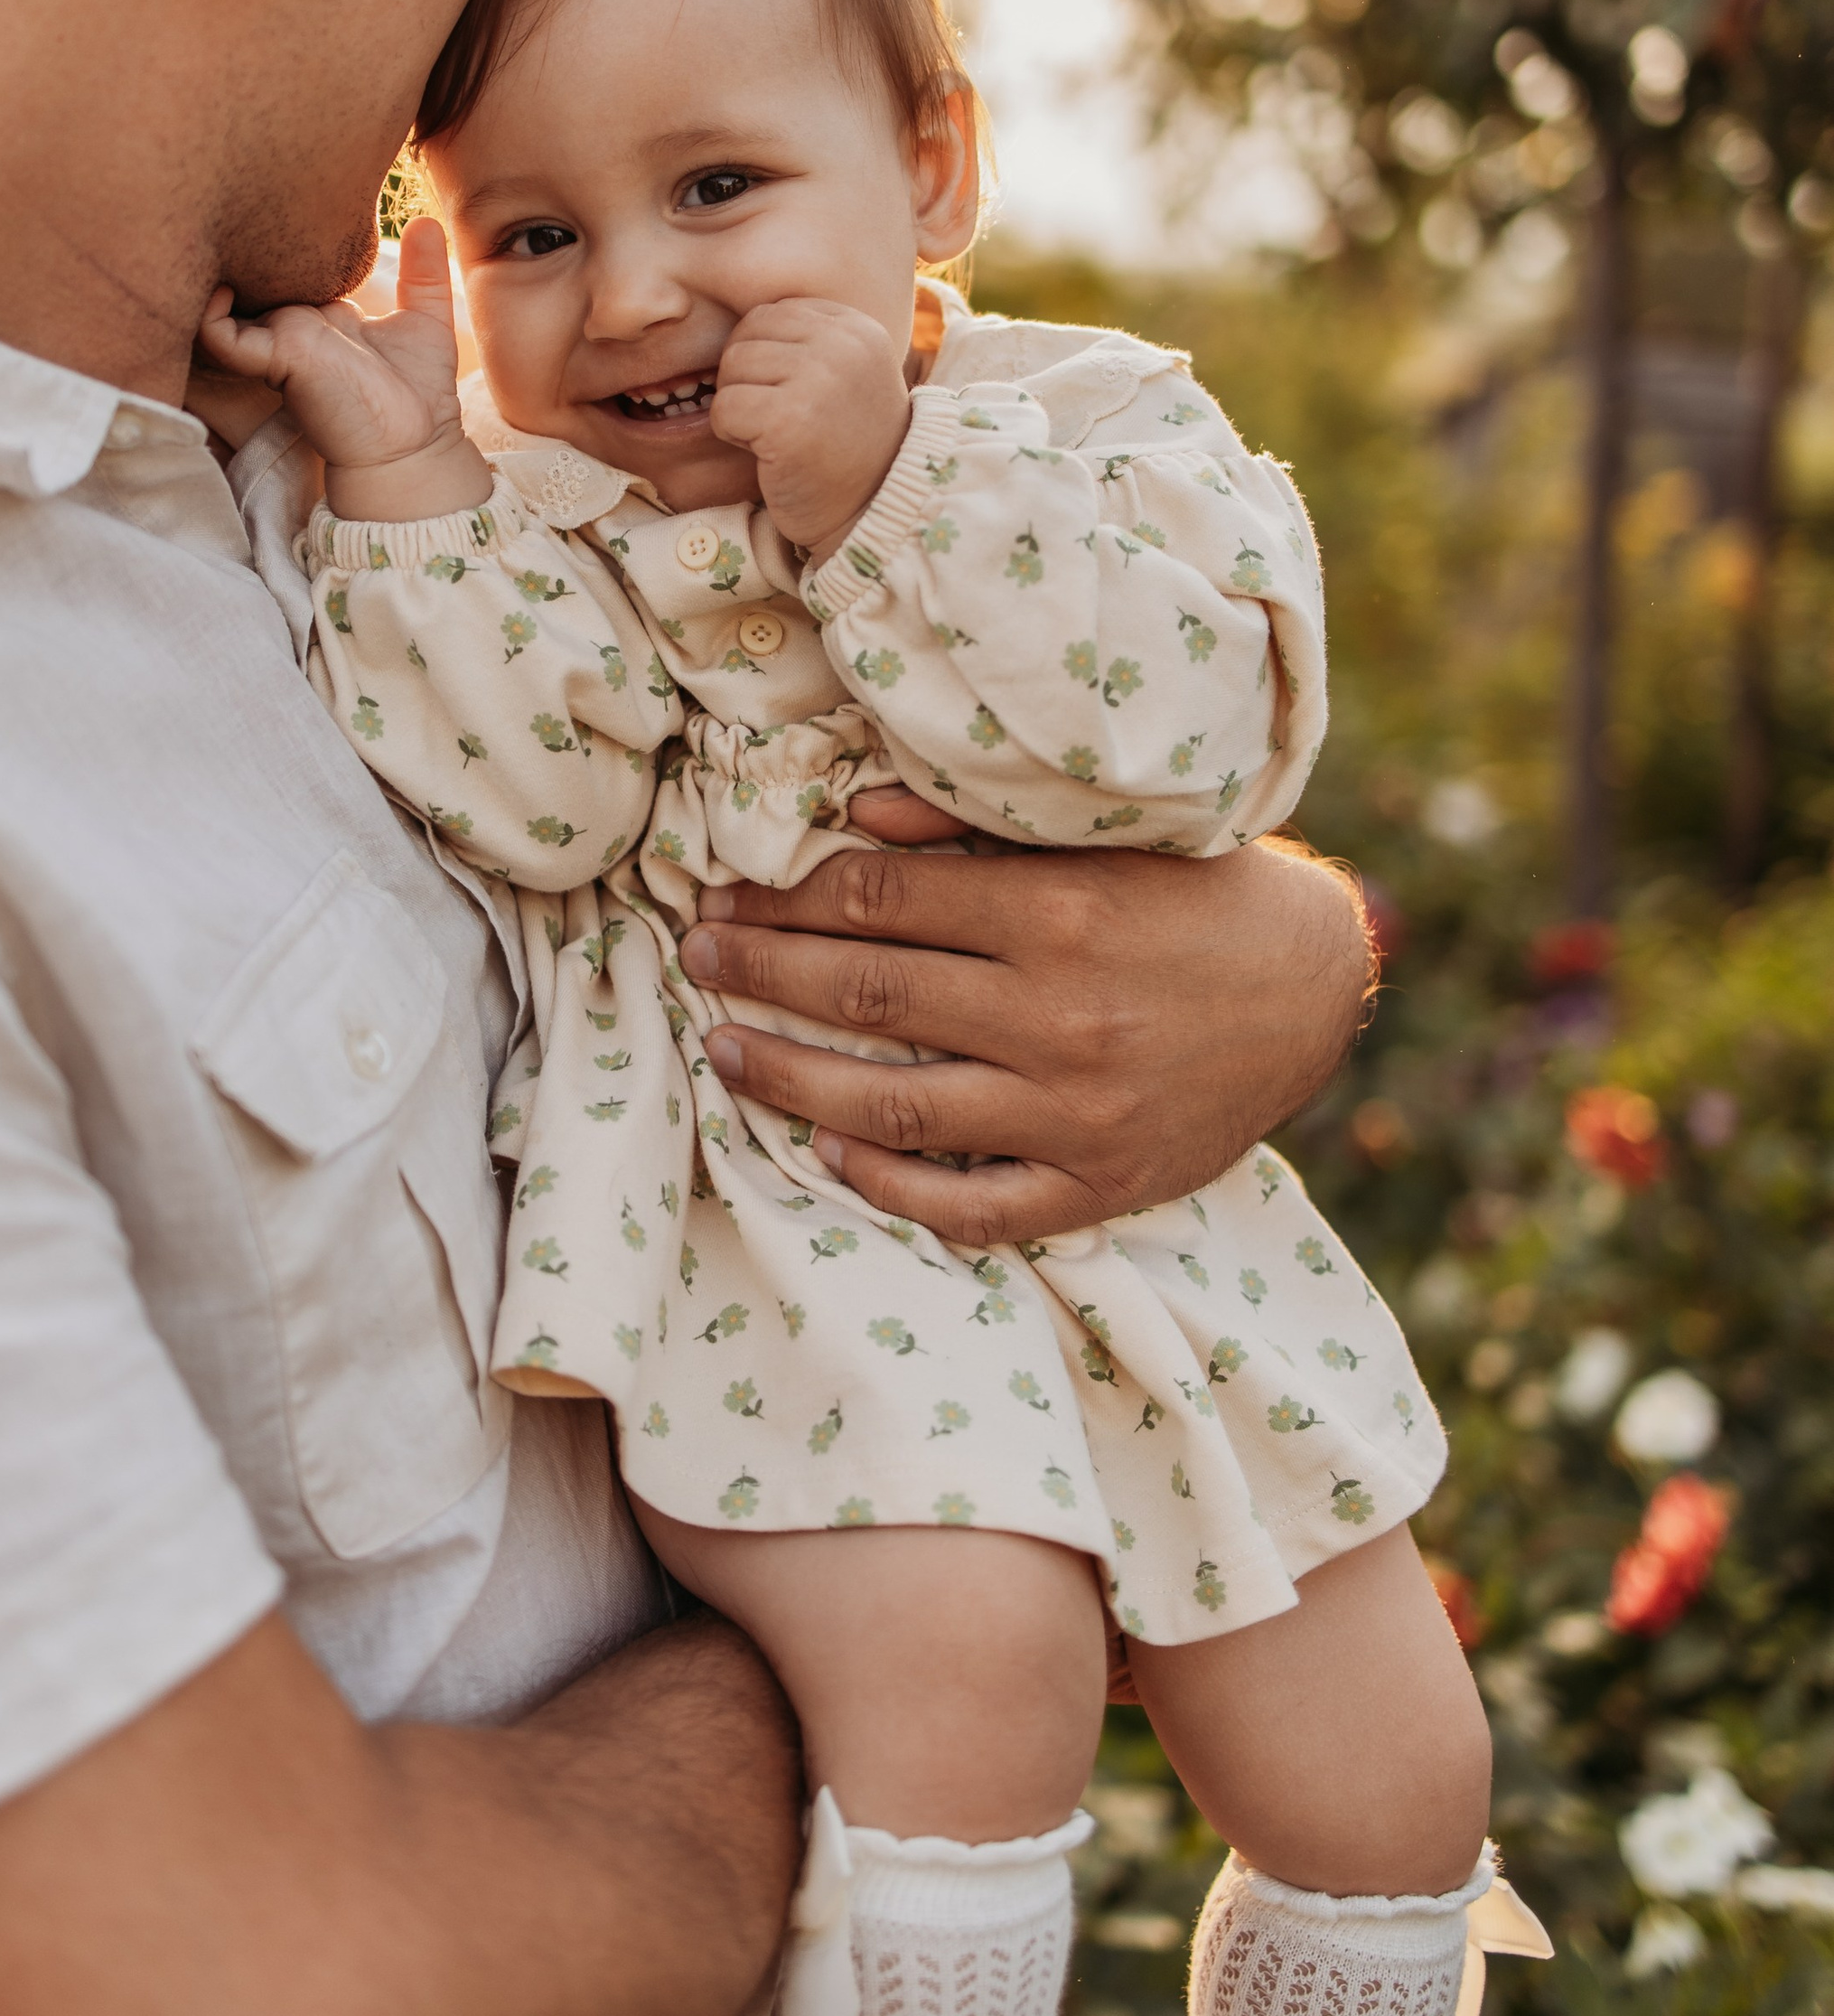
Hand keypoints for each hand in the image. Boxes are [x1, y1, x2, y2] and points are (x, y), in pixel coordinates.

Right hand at [200, 221, 490, 519]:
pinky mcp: (274, 360)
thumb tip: (426, 219)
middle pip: (250, 282)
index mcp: (322, 314)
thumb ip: (424, 271)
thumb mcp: (426, 320)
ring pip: (223, 305)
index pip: (283, 272)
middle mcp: (293, 325)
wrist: (416, 444)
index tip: (273, 201)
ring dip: (216, 272)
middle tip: (236, 199)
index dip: (276, 243)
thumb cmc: (420, 394)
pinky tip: (222, 282)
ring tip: (216, 227)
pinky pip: (219, 335)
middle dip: (239, 247)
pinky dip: (209, 312)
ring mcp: (280, 341)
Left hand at [677, 835, 1375, 1243]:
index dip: (787, 896)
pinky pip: (972, 1204)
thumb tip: (854, 811)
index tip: (727, 892)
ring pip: (895, 1106)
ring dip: (792, 1080)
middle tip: (697, 958)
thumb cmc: (1199, 894)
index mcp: (1060, 911)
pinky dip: (892, 1188)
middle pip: (868, 993)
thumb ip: (978, 823)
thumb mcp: (1106, 833)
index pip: (880, 900)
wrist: (1317, 991)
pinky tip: (831, 1157)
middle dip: (764, 973)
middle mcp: (1060, 1016)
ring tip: (725, 1052)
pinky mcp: (1096, 1183)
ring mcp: (1076, 1111)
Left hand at [709, 299, 910, 562]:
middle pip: (745, 336)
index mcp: (855, 326)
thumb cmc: (846, 445)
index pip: (771, 314)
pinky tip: (769, 452)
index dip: (764, 358)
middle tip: (781, 418)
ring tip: (778, 434)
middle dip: (746, 379)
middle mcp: (841, 344)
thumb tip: (738, 324)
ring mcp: (816, 379)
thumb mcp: (844, 372)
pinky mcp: (787, 420)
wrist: (872, 510)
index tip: (797, 396)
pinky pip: (723, 409)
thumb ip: (805, 339)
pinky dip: (733, 436)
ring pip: (730, 368)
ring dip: (739, 407)